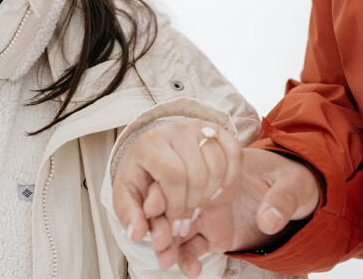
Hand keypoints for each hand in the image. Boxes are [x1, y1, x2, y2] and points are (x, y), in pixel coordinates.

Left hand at [113, 119, 242, 242]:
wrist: (157, 152)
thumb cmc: (143, 175)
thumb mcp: (128, 196)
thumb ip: (130, 216)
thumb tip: (137, 234)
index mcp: (149, 144)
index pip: (173, 176)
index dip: (178, 206)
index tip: (176, 225)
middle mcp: (175, 130)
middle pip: (197, 174)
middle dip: (194, 206)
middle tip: (187, 220)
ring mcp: (199, 128)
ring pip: (217, 166)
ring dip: (210, 195)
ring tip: (197, 206)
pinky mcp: (217, 129)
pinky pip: (235, 153)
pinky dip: (230, 177)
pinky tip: (215, 191)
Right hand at [119, 148, 320, 277]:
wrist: (297, 196)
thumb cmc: (292, 178)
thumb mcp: (292, 183)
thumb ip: (280, 199)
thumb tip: (269, 220)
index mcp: (219, 167)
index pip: (184, 173)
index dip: (164, 187)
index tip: (154, 203)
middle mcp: (207, 189)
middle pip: (173, 202)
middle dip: (160, 221)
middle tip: (158, 238)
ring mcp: (208, 212)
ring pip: (177, 227)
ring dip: (167, 243)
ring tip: (166, 261)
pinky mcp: (213, 234)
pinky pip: (194, 247)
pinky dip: (187, 259)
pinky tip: (189, 270)